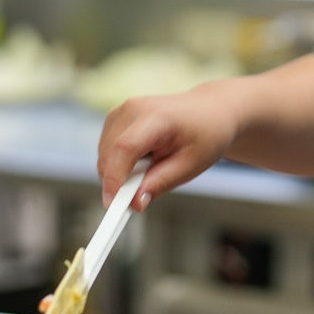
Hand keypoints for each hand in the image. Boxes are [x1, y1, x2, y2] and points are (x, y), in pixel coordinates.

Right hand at [97, 85, 239, 210]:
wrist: (209, 111)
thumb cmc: (205, 134)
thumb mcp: (191, 165)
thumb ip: (161, 183)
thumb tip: (135, 202)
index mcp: (157, 116)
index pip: (125, 148)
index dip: (115, 178)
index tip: (114, 204)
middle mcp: (133, 109)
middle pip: (109, 155)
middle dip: (118, 183)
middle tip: (143, 196)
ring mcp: (122, 111)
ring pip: (104, 155)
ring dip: (120, 173)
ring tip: (152, 168)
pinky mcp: (116, 118)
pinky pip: (107, 150)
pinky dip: (119, 164)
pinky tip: (144, 160)